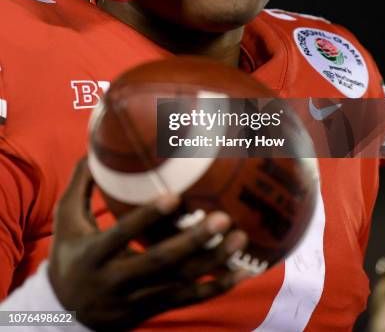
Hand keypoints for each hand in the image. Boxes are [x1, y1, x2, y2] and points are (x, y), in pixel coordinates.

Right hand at [48, 158, 248, 330]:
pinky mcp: (154, 308)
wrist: (67, 311)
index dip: (145, 218)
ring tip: (240, 238)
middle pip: (158, 263)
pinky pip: (189, 300)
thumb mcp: (66, 220)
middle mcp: (116, 281)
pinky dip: (218, 287)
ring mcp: (138, 298)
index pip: (120, 236)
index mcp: (93, 256)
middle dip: (192, 241)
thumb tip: (94, 148)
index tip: (173, 197)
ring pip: (180, 283)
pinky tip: (243, 273)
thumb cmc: (69, 253)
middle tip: (222, 217)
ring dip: (213, 262)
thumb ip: (80, 185)